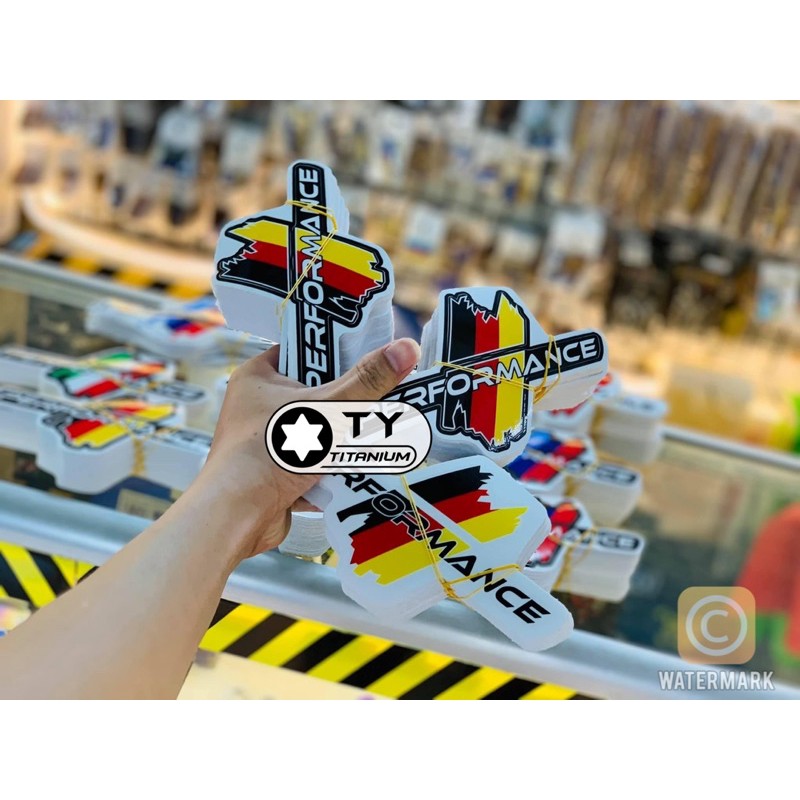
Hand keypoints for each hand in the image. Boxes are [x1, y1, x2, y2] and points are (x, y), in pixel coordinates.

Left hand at [192, 338, 420, 560]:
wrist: (237, 516)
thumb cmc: (272, 451)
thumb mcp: (328, 409)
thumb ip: (367, 381)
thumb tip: (407, 347)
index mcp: (257, 377)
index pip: (303, 352)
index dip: (335, 353)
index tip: (369, 355)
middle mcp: (255, 407)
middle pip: (314, 394)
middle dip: (346, 403)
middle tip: (381, 396)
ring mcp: (264, 444)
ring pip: (315, 432)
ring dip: (342, 439)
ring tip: (377, 431)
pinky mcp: (273, 476)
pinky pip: (311, 464)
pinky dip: (332, 469)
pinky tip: (360, 467)